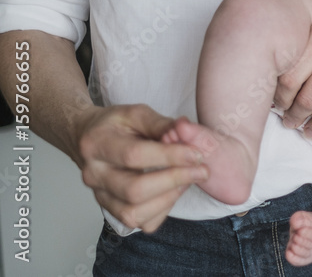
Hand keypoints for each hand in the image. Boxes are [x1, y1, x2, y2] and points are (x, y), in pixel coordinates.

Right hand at [75, 104, 207, 232]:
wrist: (86, 139)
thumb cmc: (114, 124)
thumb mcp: (135, 113)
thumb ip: (160, 123)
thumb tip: (185, 131)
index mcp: (97, 144)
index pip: (134, 156)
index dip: (170, 156)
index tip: (196, 153)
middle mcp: (94, 175)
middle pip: (134, 190)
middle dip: (174, 180)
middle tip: (201, 170)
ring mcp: (99, 196)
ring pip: (134, 213)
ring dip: (169, 198)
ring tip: (188, 179)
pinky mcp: (110, 209)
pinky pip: (137, 222)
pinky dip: (160, 211)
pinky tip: (173, 192)